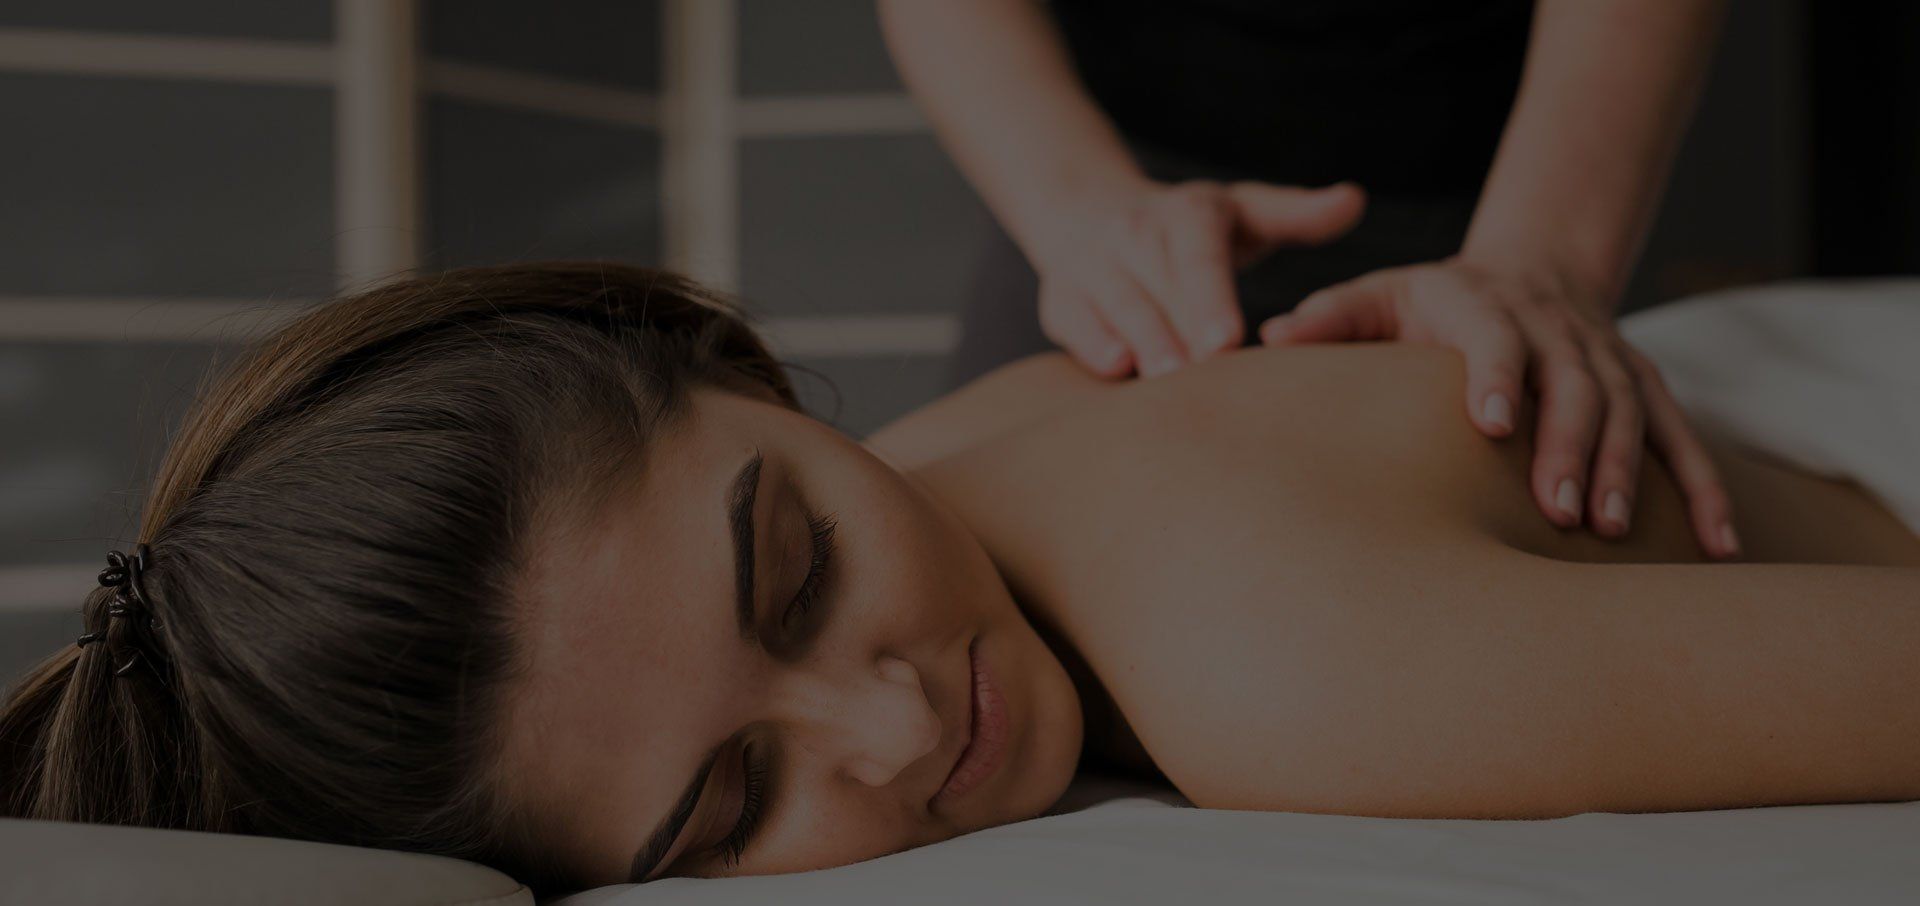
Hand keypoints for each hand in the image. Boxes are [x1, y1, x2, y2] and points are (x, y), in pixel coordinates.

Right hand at [1030, 180, 1364, 378]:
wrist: (1088, 212)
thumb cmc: (1191, 229)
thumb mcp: (1245, 210)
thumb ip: (1299, 214)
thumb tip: (1353, 199)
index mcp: (1185, 214)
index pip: (1197, 256)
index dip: (1210, 297)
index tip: (1227, 339)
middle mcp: (1133, 234)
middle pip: (1157, 288)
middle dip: (1178, 334)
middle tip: (1206, 377)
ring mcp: (1091, 266)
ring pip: (1115, 307)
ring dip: (1139, 345)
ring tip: (1164, 384)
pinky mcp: (1062, 300)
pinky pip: (1073, 324)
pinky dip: (1090, 346)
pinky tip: (1115, 373)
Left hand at [1259, 257, 1738, 558]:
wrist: (1527, 270)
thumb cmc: (1427, 303)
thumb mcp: (1376, 295)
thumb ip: (1329, 318)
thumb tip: (1268, 336)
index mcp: (1484, 304)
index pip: (1496, 337)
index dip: (1498, 374)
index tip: (1492, 422)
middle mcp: (1557, 327)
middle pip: (1574, 382)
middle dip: (1569, 444)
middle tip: (1557, 509)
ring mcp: (1607, 357)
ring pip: (1631, 410)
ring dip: (1627, 469)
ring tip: (1612, 530)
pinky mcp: (1644, 386)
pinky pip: (1683, 437)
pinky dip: (1705, 491)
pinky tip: (1719, 547)